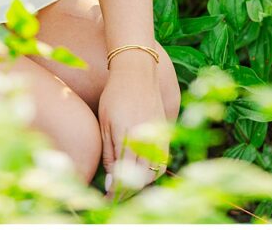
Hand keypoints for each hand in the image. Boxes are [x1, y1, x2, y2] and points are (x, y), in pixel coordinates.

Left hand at [99, 61, 168, 198]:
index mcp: (128, 138)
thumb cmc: (115, 94)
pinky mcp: (166, 131)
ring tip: (128, 183)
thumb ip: (109, 153)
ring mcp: (159, 135)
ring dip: (142, 183)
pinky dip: (153, 171)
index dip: (116, 193)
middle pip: (141, 179)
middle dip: (128, 192)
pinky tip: (142, 169)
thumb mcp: (105, 122)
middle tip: (116, 196)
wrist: (137, 70)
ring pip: (155, 173)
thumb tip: (111, 184)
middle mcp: (146, 139)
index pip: (125, 177)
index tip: (108, 200)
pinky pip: (163, 160)